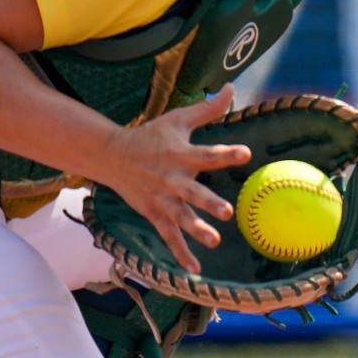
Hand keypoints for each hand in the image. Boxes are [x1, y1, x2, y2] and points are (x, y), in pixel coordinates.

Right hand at [90, 85, 251, 274]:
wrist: (111, 156)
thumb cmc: (151, 136)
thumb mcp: (177, 119)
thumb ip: (207, 109)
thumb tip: (230, 88)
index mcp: (181, 155)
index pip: (207, 154)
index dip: (226, 154)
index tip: (245, 154)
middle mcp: (172, 179)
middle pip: (193, 192)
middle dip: (208, 203)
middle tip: (226, 212)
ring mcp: (162, 199)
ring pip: (180, 218)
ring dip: (196, 230)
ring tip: (214, 240)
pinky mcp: (154, 214)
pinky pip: (169, 237)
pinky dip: (181, 254)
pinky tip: (196, 270)